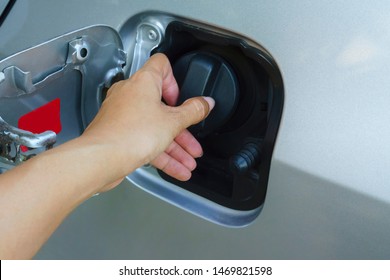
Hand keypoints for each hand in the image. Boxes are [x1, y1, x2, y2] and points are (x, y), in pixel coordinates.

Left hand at [82, 53, 214, 188]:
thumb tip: (206, 103)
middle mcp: (130, 95)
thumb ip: (193, 111)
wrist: (101, 159)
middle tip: (193, 140)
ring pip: (155, 127)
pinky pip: (145, 141)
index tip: (182, 99)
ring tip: (189, 161)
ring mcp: (122, 115)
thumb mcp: (173, 122)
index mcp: (143, 82)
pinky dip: (162, 154)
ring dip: (175, 146)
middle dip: (182, 128)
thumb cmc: (130, 134)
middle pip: (162, 106)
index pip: (161, 65)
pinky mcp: (119, 134)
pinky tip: (177, 170)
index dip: (175, 80)